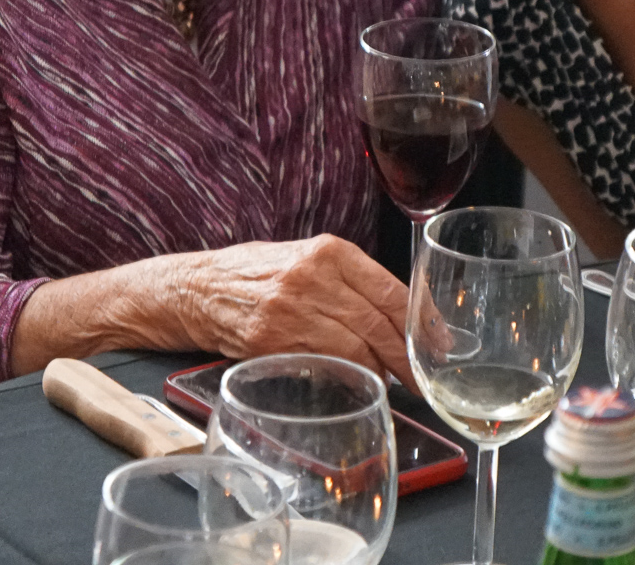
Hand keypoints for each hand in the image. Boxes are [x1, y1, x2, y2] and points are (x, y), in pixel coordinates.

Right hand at [169, 235, 416, 392]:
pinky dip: (350, 377)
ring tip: (398, 383)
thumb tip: (402, 311)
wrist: (196, 289)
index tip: (438, 343)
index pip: (392, 290)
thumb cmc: (255, 275)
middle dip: (408, 357)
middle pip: (380, 324)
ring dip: (383, 371)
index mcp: (329, 251)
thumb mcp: (306, 259)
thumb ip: (349, 280)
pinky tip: (361, 382)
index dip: (422, 323)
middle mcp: (314, 276)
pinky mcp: (274, 339)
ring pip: (358, 347)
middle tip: (424, 376)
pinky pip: (327, 363)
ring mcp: (293, 308)